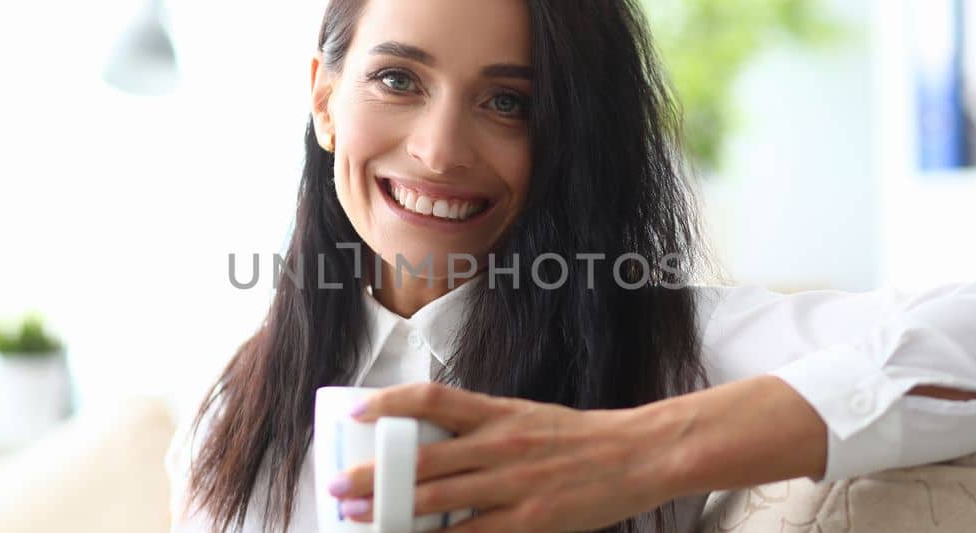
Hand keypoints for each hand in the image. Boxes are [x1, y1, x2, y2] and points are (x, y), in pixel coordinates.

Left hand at [327, 383, 680, 531]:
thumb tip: (435, 439)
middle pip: (420, 457)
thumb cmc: (584, 438)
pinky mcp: (527, 521)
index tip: (357, 411)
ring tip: (356, 516)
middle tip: (336, 485)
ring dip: (388, 510)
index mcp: (499, 413)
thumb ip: (485, 428)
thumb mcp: (528, 417)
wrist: (639, 455)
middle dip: (371, 474)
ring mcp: (512, 485)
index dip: (389, 401)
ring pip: (435, 498)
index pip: (433, 398)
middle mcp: (499, 445)